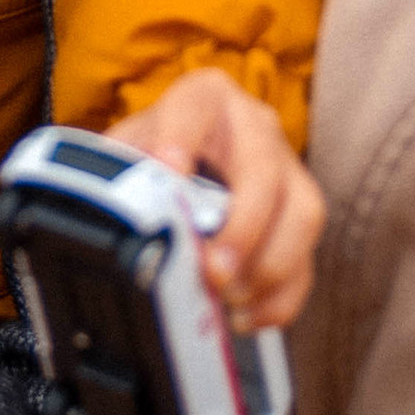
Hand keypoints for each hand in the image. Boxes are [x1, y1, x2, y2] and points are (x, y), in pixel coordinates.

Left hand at [119, 69, 324, 333]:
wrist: (183, 161)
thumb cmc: (152, 155)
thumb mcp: (127, 150)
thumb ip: (116, 174)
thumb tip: (106, 216)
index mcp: (205, 97)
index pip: (196, 106)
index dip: (182, 137)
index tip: (169, 169)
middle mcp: (254, 126)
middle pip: (263, 168)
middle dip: (242, 227)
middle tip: (213, 271)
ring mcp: (287, 169)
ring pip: (303, 212)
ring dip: (270, 265)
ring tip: (229, 298)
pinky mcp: (300, 215)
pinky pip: (308, 258)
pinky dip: (280, 296)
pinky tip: (244, 316)